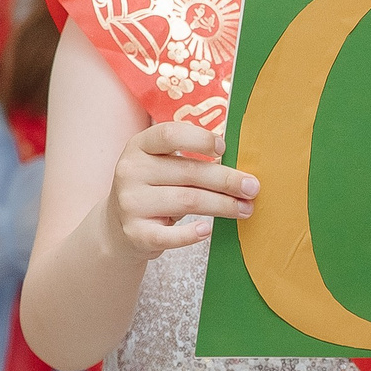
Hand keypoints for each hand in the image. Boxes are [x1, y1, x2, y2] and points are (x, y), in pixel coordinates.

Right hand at [104, 122, 255, 257]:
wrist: (117, 226)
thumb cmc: (155, 188)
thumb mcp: (162, 164)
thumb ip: (191, 160)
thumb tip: (242, 170)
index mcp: (140, 146)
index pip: (170, 134)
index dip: (200, 139)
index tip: (224, 148)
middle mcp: (131, 170)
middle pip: (189, 172)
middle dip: (227, 180)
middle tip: (252, 187)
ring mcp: (130, 202)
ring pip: (187, 201)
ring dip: (222, 205)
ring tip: (245, 209)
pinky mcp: (135, 232)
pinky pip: (169, 235)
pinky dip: (191, 234)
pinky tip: (208, 230)